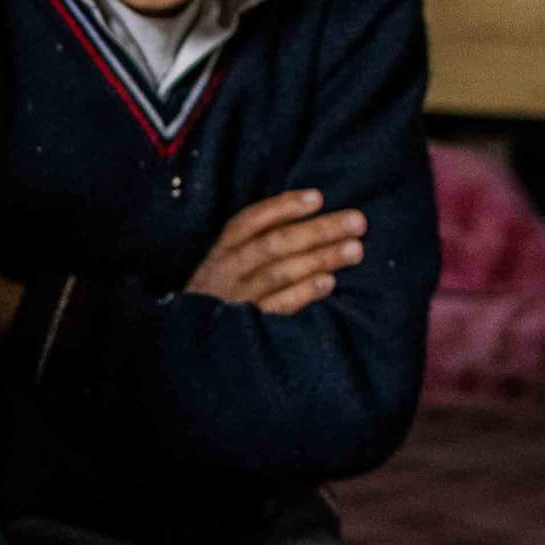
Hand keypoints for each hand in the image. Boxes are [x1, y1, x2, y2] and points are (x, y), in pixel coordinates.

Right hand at [188, 188, 364, 314]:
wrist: (187, 347)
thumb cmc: (218, 295)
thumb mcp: (224, 265)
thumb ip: (254, 244)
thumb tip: (309, 217)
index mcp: (220, 251)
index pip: (249, 222)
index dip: (283, 207)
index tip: (318, 197)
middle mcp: (226, 271)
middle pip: (273, 244)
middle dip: (317, 231)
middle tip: (357, 221)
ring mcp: (236, 299)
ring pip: (279, 272)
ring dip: (319, 259)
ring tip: (355, 249)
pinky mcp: (246, 328)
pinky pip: (277, 307)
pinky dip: (303, 293)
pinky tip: (329, 283)